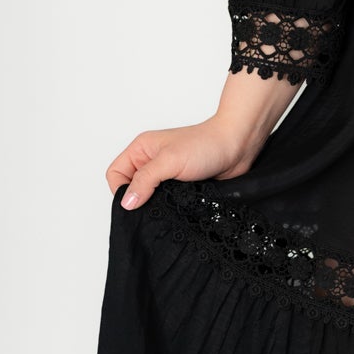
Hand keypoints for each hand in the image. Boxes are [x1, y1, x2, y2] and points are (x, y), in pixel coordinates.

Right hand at [106, 113, 271, 209]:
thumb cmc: (205, 145)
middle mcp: (151, 161)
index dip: (121, 189)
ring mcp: (167, 175)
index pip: (115, 174)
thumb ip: (145, 180)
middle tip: (154, 206)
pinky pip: (168, 202)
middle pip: (131, 188)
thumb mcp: (169, 161)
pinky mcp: (182, 187)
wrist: (238, 147)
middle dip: (139, 200)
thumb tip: (127, 202)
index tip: (136, 200)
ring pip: (150, 198)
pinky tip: (180, 208)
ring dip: (157, 204)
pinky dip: (171, 207)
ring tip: (170, 206)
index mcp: (141, 149)